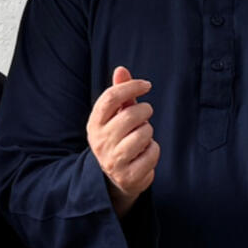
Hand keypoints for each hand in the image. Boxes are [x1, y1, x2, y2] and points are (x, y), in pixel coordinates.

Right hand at [87, 67, 158, 217]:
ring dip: (149, 132)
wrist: (115, 178)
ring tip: (142, 138)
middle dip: (145, 111)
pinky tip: (144, 154)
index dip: (131, 87)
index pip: (110, 97)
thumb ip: (119, 93)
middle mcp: (100, 142)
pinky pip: (152, 153)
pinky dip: (154, 151)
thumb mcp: (115, 116)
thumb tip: (121, 69)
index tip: (146, 85)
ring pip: (144, 134)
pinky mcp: (128, 176)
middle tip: (145, 115)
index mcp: (94, 124)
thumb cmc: (118, 139)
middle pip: (130, 115)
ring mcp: (113, 161)